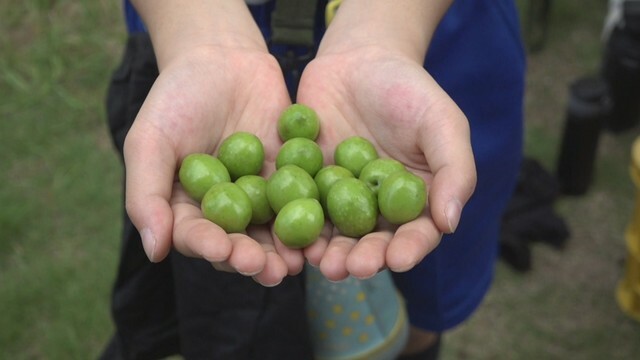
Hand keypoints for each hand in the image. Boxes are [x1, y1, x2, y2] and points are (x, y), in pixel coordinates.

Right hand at [123, 46, 302, 285]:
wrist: (223, 58)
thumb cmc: (177, 97)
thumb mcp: (150, 139)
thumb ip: (146, 194)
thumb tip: (154, 252)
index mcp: (188, 207)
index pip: (196, 236)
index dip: (208, 246)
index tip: (221, 251)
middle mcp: (226, 210)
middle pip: (238, 243)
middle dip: (251, 258)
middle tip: (266, 269)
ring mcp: (261, 196)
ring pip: (273, 232)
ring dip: (284, 251)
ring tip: (294, 264)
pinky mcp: (291, 179)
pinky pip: (302, 201)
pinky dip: (311, 218)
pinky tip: (321, 232)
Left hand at [297, 47, 476, 280]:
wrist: (359, 59)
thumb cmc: (409, 90)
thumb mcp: (442, 121)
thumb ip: (453, 169)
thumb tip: (449, 224)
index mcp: (416, 199)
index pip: (417, 232)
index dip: (409, 248)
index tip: (398, 259)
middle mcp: (379, 206)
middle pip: (373, 241)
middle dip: (365, 258)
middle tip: (353, 268)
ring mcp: (342, 198)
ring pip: (336, 234)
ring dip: (330, 253)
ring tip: (323, 264)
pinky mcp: (309, 184)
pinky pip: (302, 208)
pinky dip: (297, 225)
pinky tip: (292, 239)